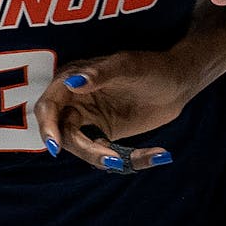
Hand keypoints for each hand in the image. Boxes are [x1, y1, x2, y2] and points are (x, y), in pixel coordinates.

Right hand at [35, 50, 195, 173]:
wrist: (178, 82)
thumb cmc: (152, 66)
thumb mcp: (128, 66)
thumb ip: (99, 74)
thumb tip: (72, 82)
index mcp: (72, 78)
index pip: (49, 106)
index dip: (48, 126)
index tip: (56, 146)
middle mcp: (75, 100)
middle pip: (63, 133)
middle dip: (84, 149)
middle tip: (113, 159)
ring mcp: (89, 119)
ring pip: (82, 147)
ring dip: (104, 157)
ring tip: (132, 159)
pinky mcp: (105, 134)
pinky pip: (104, 153)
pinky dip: (128, 159)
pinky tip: (154, 154)